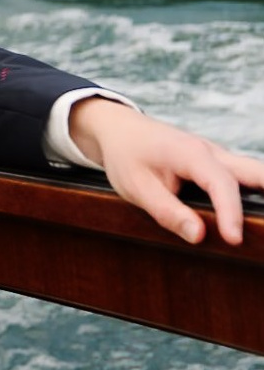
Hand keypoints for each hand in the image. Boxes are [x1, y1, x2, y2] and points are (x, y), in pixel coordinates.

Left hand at [70, 98, 263, 245]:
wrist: (120, 130)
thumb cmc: (127, 156)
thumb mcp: (136, 186)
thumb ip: (167, 212)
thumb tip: (199, 235)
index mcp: (190, 153)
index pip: (220, 183)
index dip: (230, 212)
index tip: (234, 239)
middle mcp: (212, 152)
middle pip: (255, 171)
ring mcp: (218, 157)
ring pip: (254, 173)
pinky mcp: (218, 165)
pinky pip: (244, 178)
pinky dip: (257, 192)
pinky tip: (257, 214)